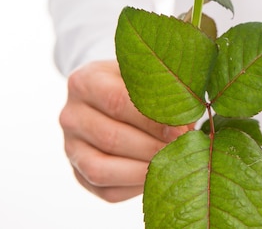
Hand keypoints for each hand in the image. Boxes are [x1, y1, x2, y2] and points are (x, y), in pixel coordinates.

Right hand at [59, 60, 192, 201]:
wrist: (117, 96)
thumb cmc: (142, 84)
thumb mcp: (151, 76)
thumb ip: (166, 93)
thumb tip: (187, 126)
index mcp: (85, 81)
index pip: (118, 102)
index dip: (152, 119)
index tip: (182, 129)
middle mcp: (71, 115)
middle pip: (112, 137)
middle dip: (154, 147)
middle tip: (184, 149)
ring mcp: (71, 148)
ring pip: (102, 169)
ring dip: (144, 170)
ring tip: (174, 163)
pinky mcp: (80, 174)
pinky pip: (107, 190)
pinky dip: (137, 186)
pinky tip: (161, 173)